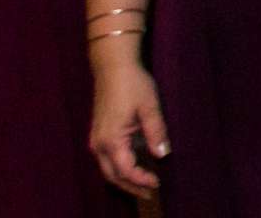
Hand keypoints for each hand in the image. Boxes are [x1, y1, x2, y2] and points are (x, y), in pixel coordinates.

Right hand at [88, 60, 169, 196]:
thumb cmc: (132, 83)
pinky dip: (121, 166)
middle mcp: (99, 144)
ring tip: (145, 184)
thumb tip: (163, 154)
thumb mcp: (149, 106)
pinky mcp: (100, 133)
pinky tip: (137, 165)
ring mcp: (97, 139)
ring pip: (109, 168)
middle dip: (131, 187)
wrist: (113, 66)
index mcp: (111, 140)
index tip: (159, 183)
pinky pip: (108, 158)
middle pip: (113, 176)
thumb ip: (156, 132)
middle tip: (151, 193)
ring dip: (126, 178)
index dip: (142, 179)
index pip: (126, 170)